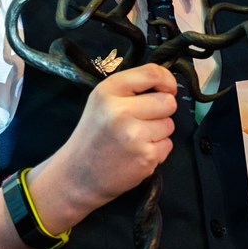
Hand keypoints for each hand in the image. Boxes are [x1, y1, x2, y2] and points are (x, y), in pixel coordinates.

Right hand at [51, 64, 178, 213]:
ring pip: (169, 124)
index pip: (152, 73)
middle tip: (141, 121)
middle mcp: (121, 111)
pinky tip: (136, 154)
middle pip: (168, 102)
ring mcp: (134, 135)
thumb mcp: (102, 101)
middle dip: (161, 111)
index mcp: (108, 91)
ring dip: (158, 132)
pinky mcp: (145, 157)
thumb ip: (131, 88)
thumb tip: (168, 85)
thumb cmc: (94, 135)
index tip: (167, 89)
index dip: (167, 81)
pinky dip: (157, 150)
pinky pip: (168, 145)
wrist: (78, 175)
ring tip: (135, 139)